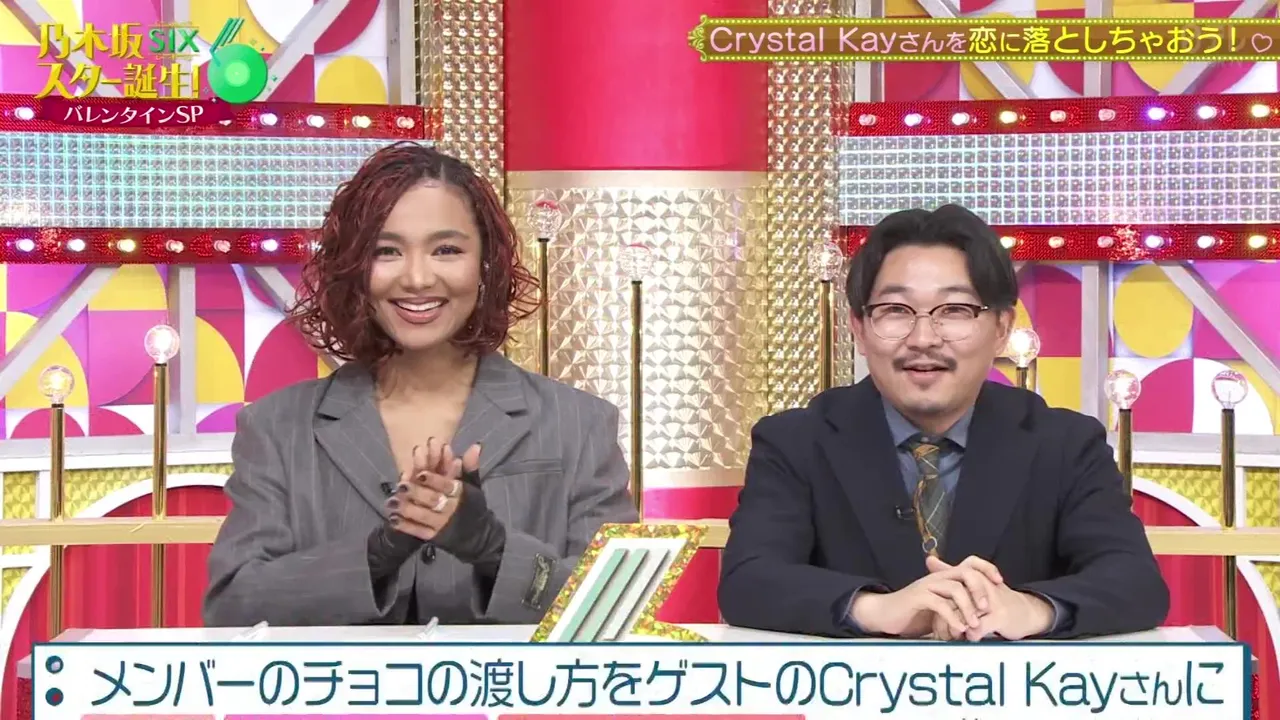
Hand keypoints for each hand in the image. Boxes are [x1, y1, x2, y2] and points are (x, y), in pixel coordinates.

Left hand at [386, 439, 480, 540]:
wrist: (478, 535)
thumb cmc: (472, 505)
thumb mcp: (473, 485)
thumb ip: (471, 466)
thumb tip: (475, 445)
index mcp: (461, 494)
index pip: (447, 485)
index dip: (434, 480)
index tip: (420, 473)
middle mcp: (451, 509)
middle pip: (433, 500)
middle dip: (417, 493)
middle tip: (402, 485)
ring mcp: (442, 524)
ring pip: (424, 516)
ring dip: (408, 509)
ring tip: (393, 500)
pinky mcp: (434, 537)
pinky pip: (419, 532)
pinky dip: (406, 526)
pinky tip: (393, 518)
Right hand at [851, 557, 996, 637]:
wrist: (884, 614)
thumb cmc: (912, 613)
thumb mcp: (939, 610)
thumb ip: (956, 610)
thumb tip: (980, 620)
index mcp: (944, 578)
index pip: (970, 563)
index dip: (987, 569)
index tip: (1000, 582)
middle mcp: (937, 578)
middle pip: (966, 573)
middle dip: (981, 589)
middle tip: (988, 608)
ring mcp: (927, 586)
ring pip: (955, 589)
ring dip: (968, 608)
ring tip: (974, 624)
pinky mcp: (917, 597)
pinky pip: (940, 604)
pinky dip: (952, 617)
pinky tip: (959, 629)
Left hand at [925, 556, 1052, 640]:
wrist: (1026, 612)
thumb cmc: (996, 598)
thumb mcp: (974, 582)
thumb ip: (951, 572)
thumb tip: (929, 559)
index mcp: (974, 576)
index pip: (948, 584)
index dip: (941, 601)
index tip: (937, 611)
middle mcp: (982, 586)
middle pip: (953, 599)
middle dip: (944, 617)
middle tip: (937, 628)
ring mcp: (992, 601)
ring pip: (963, 613)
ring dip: (954, 628)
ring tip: (949, 636)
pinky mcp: (1000, 616)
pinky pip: (977, 626)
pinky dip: (970, 635)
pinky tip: (968, 638)